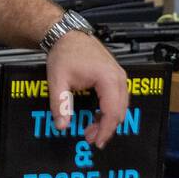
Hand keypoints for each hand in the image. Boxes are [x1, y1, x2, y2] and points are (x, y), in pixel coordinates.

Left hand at [45, 32, 127, 148]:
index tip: (96, 141)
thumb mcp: (58, 80)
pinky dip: (109, 110)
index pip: (112, 111)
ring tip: (91, 130)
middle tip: (90, 138)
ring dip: (108, 120)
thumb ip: (60, 104)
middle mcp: (118, 77)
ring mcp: (119, 76)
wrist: (67, 35)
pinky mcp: (115, 77)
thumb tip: (62, 125)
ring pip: (121, 106)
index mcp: (107, 78)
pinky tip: (97, 117)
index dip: (105, 130)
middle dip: (106, 127)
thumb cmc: (65, 53)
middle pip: (119, 111)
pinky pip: (118, 99)